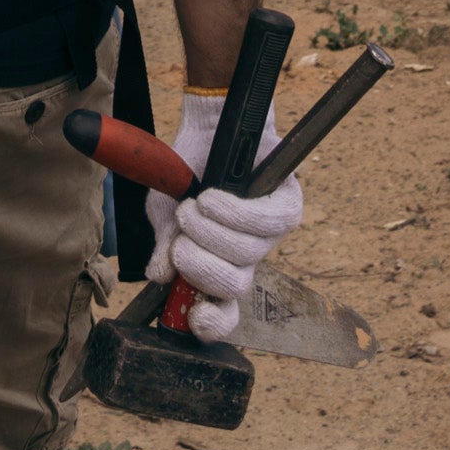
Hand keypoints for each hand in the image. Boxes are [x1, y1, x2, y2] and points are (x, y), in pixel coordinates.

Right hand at [141, 93, 311, 342]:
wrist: (205, 126)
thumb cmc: (186, 172)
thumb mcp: (164, 214)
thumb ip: (164, 247)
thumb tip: (161, 279)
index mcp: (219, 266)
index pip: (224, 311)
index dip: (213, 323)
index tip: (194, 317)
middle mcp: (248, 256)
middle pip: (236, 286)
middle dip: (202, 268)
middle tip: (182, 243)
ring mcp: (271, 234)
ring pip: (247, 255)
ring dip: (211, 232)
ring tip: (193, 206)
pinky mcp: (288, 206)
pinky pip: (265, 223)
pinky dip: (233, 213)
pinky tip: (212, 198)